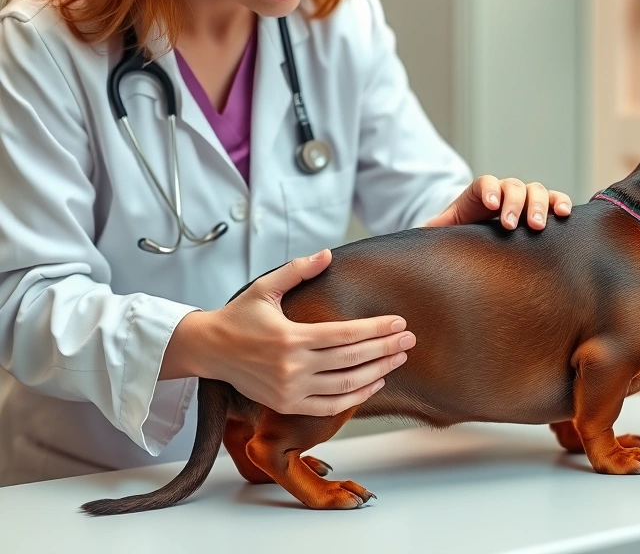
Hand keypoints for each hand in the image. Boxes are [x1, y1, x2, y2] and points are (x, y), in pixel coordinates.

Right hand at [163, 249, 413, 415]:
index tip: (399, 323)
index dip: (376, 330)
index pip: (346, 335)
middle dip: (386, 349)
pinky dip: (356, 396)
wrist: (209, 350)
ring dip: (378, 372)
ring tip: (399, 358)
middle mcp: (292, 367)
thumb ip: (298, 271)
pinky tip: (375, 382)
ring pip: (346, 385)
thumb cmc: (238, 316)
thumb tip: (328, 254)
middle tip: (410, 339)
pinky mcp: (288, 404)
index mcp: (290, 337)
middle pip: (352, 360)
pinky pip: (330, 406)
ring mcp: (291, 390)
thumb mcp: (265, 287)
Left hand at [423, 175, 571, 229]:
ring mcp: (523, 200)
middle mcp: (503, 194)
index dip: (489, 190)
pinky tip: (564, 214)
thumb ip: (433, 231)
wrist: (477, 238)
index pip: (485, 183)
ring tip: (537, 226)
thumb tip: (416, 236)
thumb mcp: (444, 232)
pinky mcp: (540, 211)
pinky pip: (554, 201)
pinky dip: (560, 204)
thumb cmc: (461, 235)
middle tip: (510, 225)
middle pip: (513, 186)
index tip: (491, 205)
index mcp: (478, 196)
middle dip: (514, 203)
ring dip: (539, 206)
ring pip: (535, 191)